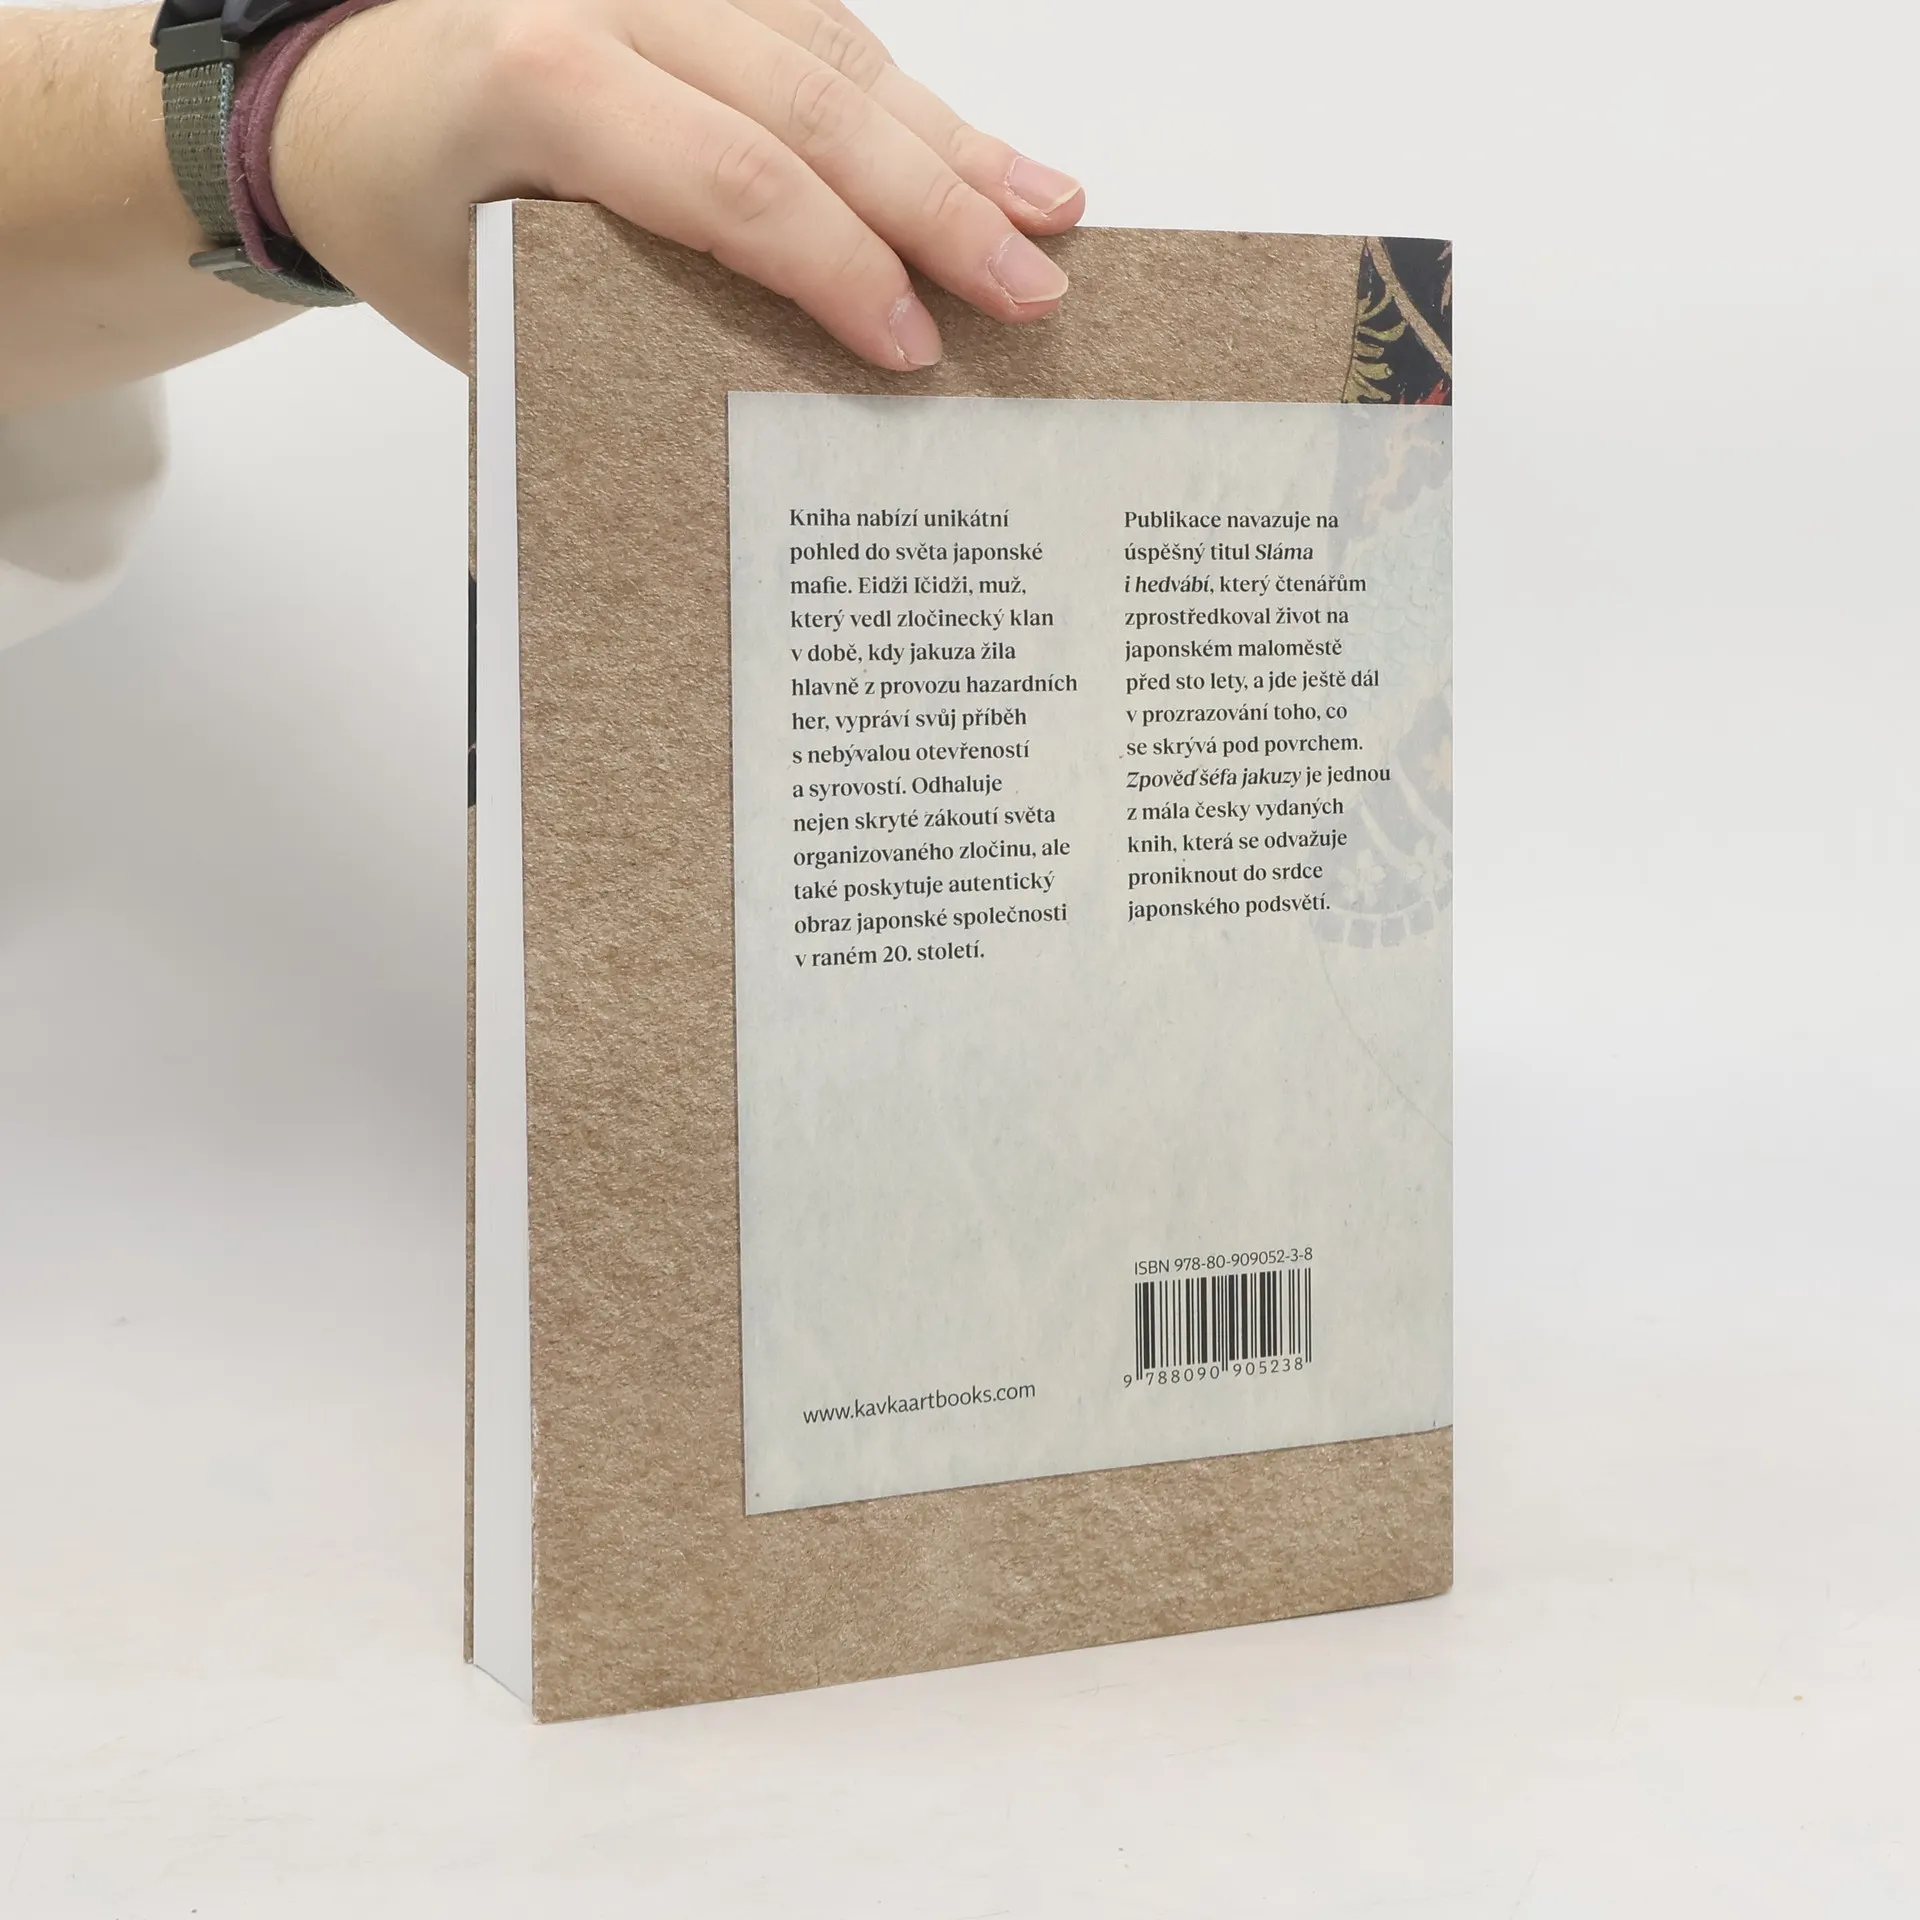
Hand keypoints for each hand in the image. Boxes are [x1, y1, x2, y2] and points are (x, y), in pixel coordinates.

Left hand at [272, 0, 1086, 369]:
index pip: (732, 177)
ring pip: (839, 54)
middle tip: (1030, 294)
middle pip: (812, 103)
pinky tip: (987, 160)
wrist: (342, 105)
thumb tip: (780, 404)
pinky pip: (827, 35)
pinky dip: (913, 106)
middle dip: (938, 206)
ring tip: (1050, 218)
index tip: (914, 351)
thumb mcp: (493, 303)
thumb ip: (627, 331)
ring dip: (954, 145)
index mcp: (540, 77)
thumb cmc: (410, 218)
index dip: (839, 266)